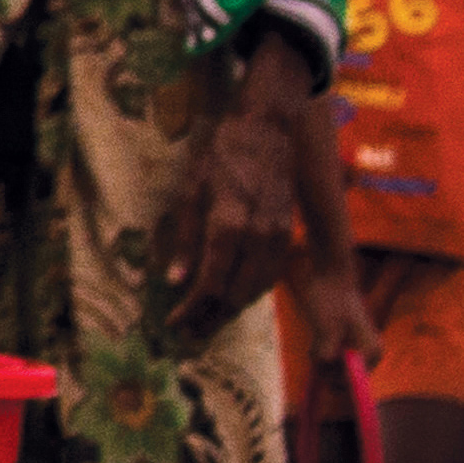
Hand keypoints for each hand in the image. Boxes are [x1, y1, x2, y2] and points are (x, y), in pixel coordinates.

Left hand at [164, 38, 335, 348]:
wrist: (267, 129)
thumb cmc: (220, 154)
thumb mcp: (189, 189)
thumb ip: (184, 238)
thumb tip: (174, 281)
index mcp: (229, 222)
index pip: (211, 281)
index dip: (192, 308)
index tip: (174, 322)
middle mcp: (259, 235)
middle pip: (236, 293)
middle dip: (211, 317)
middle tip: (188, 333)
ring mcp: (279, 236)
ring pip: (257, 289)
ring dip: (231, 311)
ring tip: (207, 323)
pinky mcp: (289, 234)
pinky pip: (271, 275)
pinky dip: (251, 292)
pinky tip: (234, 299)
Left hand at [296, 247, 380, 370]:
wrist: (330, 275)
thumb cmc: (329, 299)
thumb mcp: (325, 327)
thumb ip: (326, 352)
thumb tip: (324, 370)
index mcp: (371, 353)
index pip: (353, 384)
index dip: (333, 380)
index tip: (319, 363)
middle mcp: (369, 355)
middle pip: (344, 378)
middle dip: (325, 368)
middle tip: (315, 347)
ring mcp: (358, 349)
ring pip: (334, 368)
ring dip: (320, 359)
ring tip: (317, 337)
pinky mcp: (347, 344)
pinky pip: (331, 358)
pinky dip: (320, 353)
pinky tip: (316, 338)